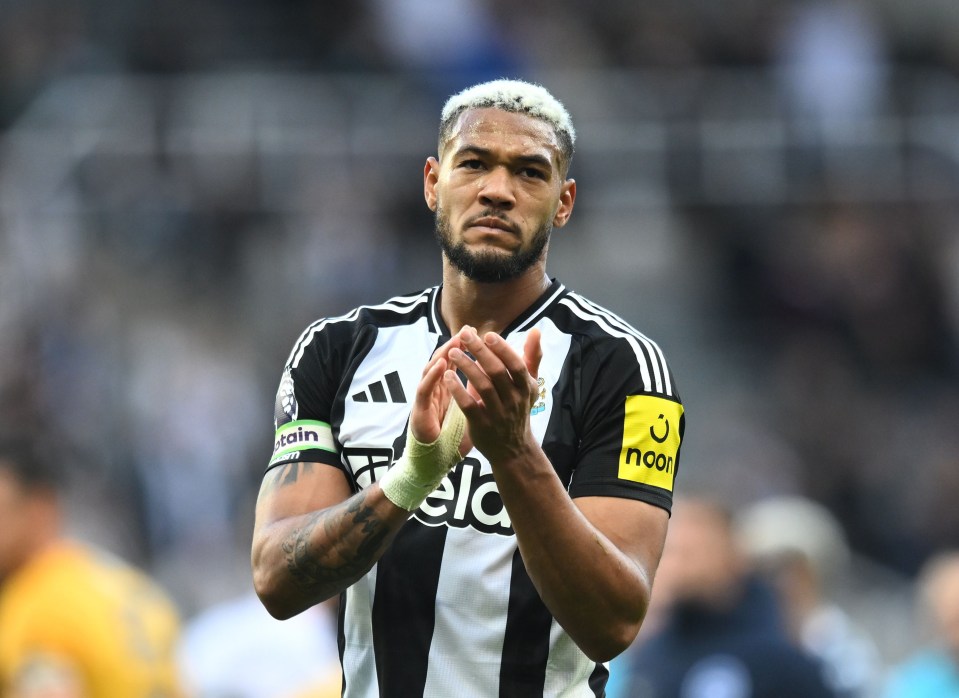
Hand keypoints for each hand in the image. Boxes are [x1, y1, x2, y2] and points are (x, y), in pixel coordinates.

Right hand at [409, 335, 471, 457]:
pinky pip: (424, 389)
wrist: (437, 459)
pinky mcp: (419, 408)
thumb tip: (498, 375)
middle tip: (468, 331)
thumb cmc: (452, 434)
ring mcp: (426, 397)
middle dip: (456, 344)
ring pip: (431, 368)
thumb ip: (480, 391)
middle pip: (443, 359)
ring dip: (442, 353)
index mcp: (448, 387)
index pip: (457, 361)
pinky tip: (441, 366)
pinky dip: (431, 375)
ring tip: (455, 342)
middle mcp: (436, 388)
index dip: (468, 347)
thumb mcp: (472, 409)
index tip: (483, 334)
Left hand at [444, 327, 542, 463]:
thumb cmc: (518, 408)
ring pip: (482, 386)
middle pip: (497, 372)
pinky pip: (468, 405)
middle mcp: (514, 400)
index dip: (503, 349)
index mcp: (526, 388)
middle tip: (464, 335)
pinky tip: (447, 376)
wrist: (513, 449)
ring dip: (467, 367)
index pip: (516, 365)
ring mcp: (498, 414)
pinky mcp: (481, 425)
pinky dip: (458, 390)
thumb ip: (531, 357)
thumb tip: (535, 330)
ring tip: (453, 352)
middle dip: (480, 352)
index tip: (488, 334)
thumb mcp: (529, 385)